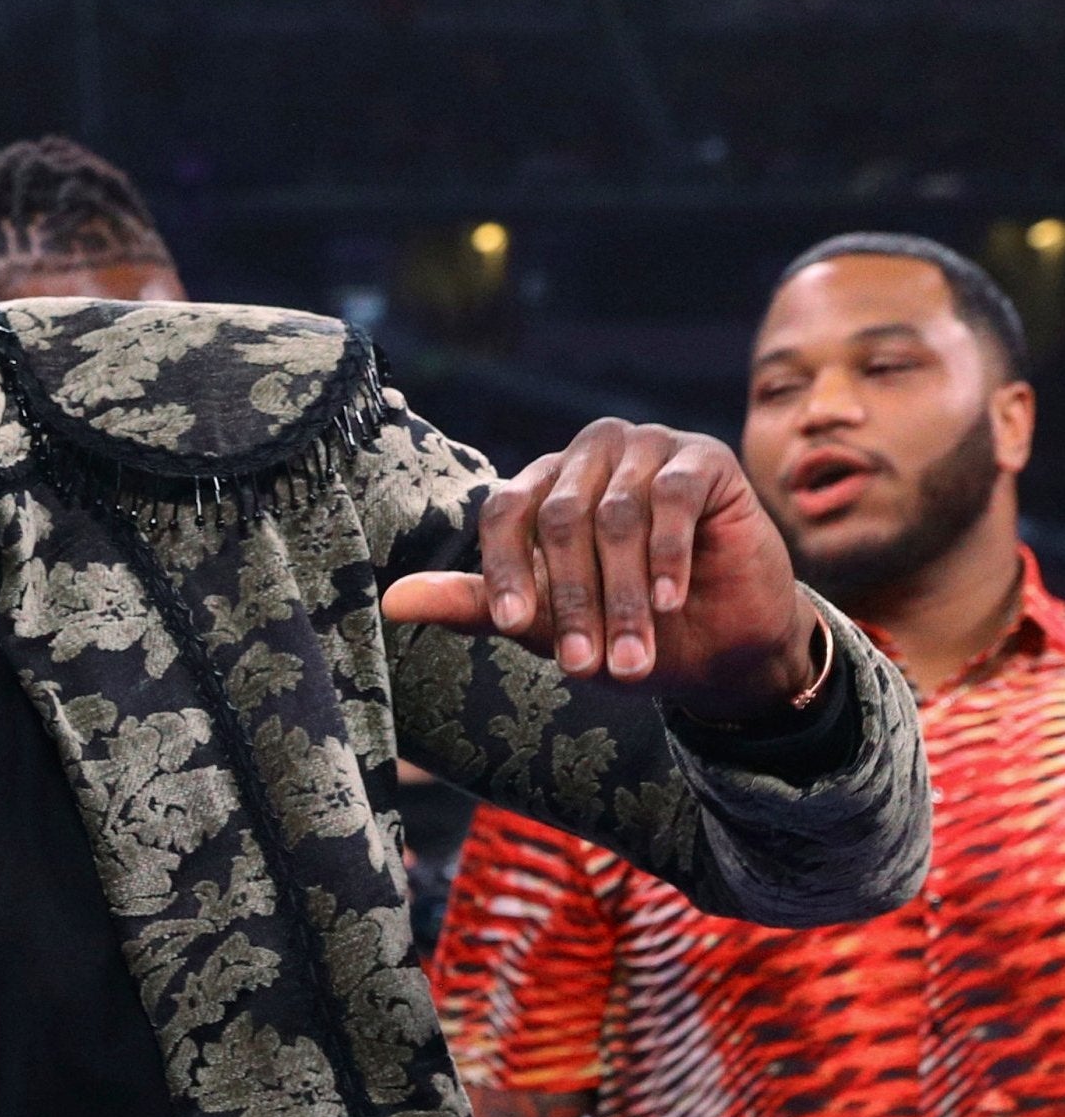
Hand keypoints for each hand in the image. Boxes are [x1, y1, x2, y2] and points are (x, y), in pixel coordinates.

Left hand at [382, 419, 820, 723]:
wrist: (723, 644)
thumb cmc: (627, 627)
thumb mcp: (548, 623)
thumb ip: (477, 604)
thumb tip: (392, 602)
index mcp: (543, 484)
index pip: (504, 512)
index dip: (506, 570)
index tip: (515, 627)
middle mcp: (589, 455)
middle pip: (560, 519)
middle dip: (573, 601)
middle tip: (585, 668)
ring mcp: (647, 448)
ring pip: (615, 517)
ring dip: (622, 596)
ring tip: (632, 659)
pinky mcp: (704, 457)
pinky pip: (673, 498)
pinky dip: (667, 556)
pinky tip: (671, 602)